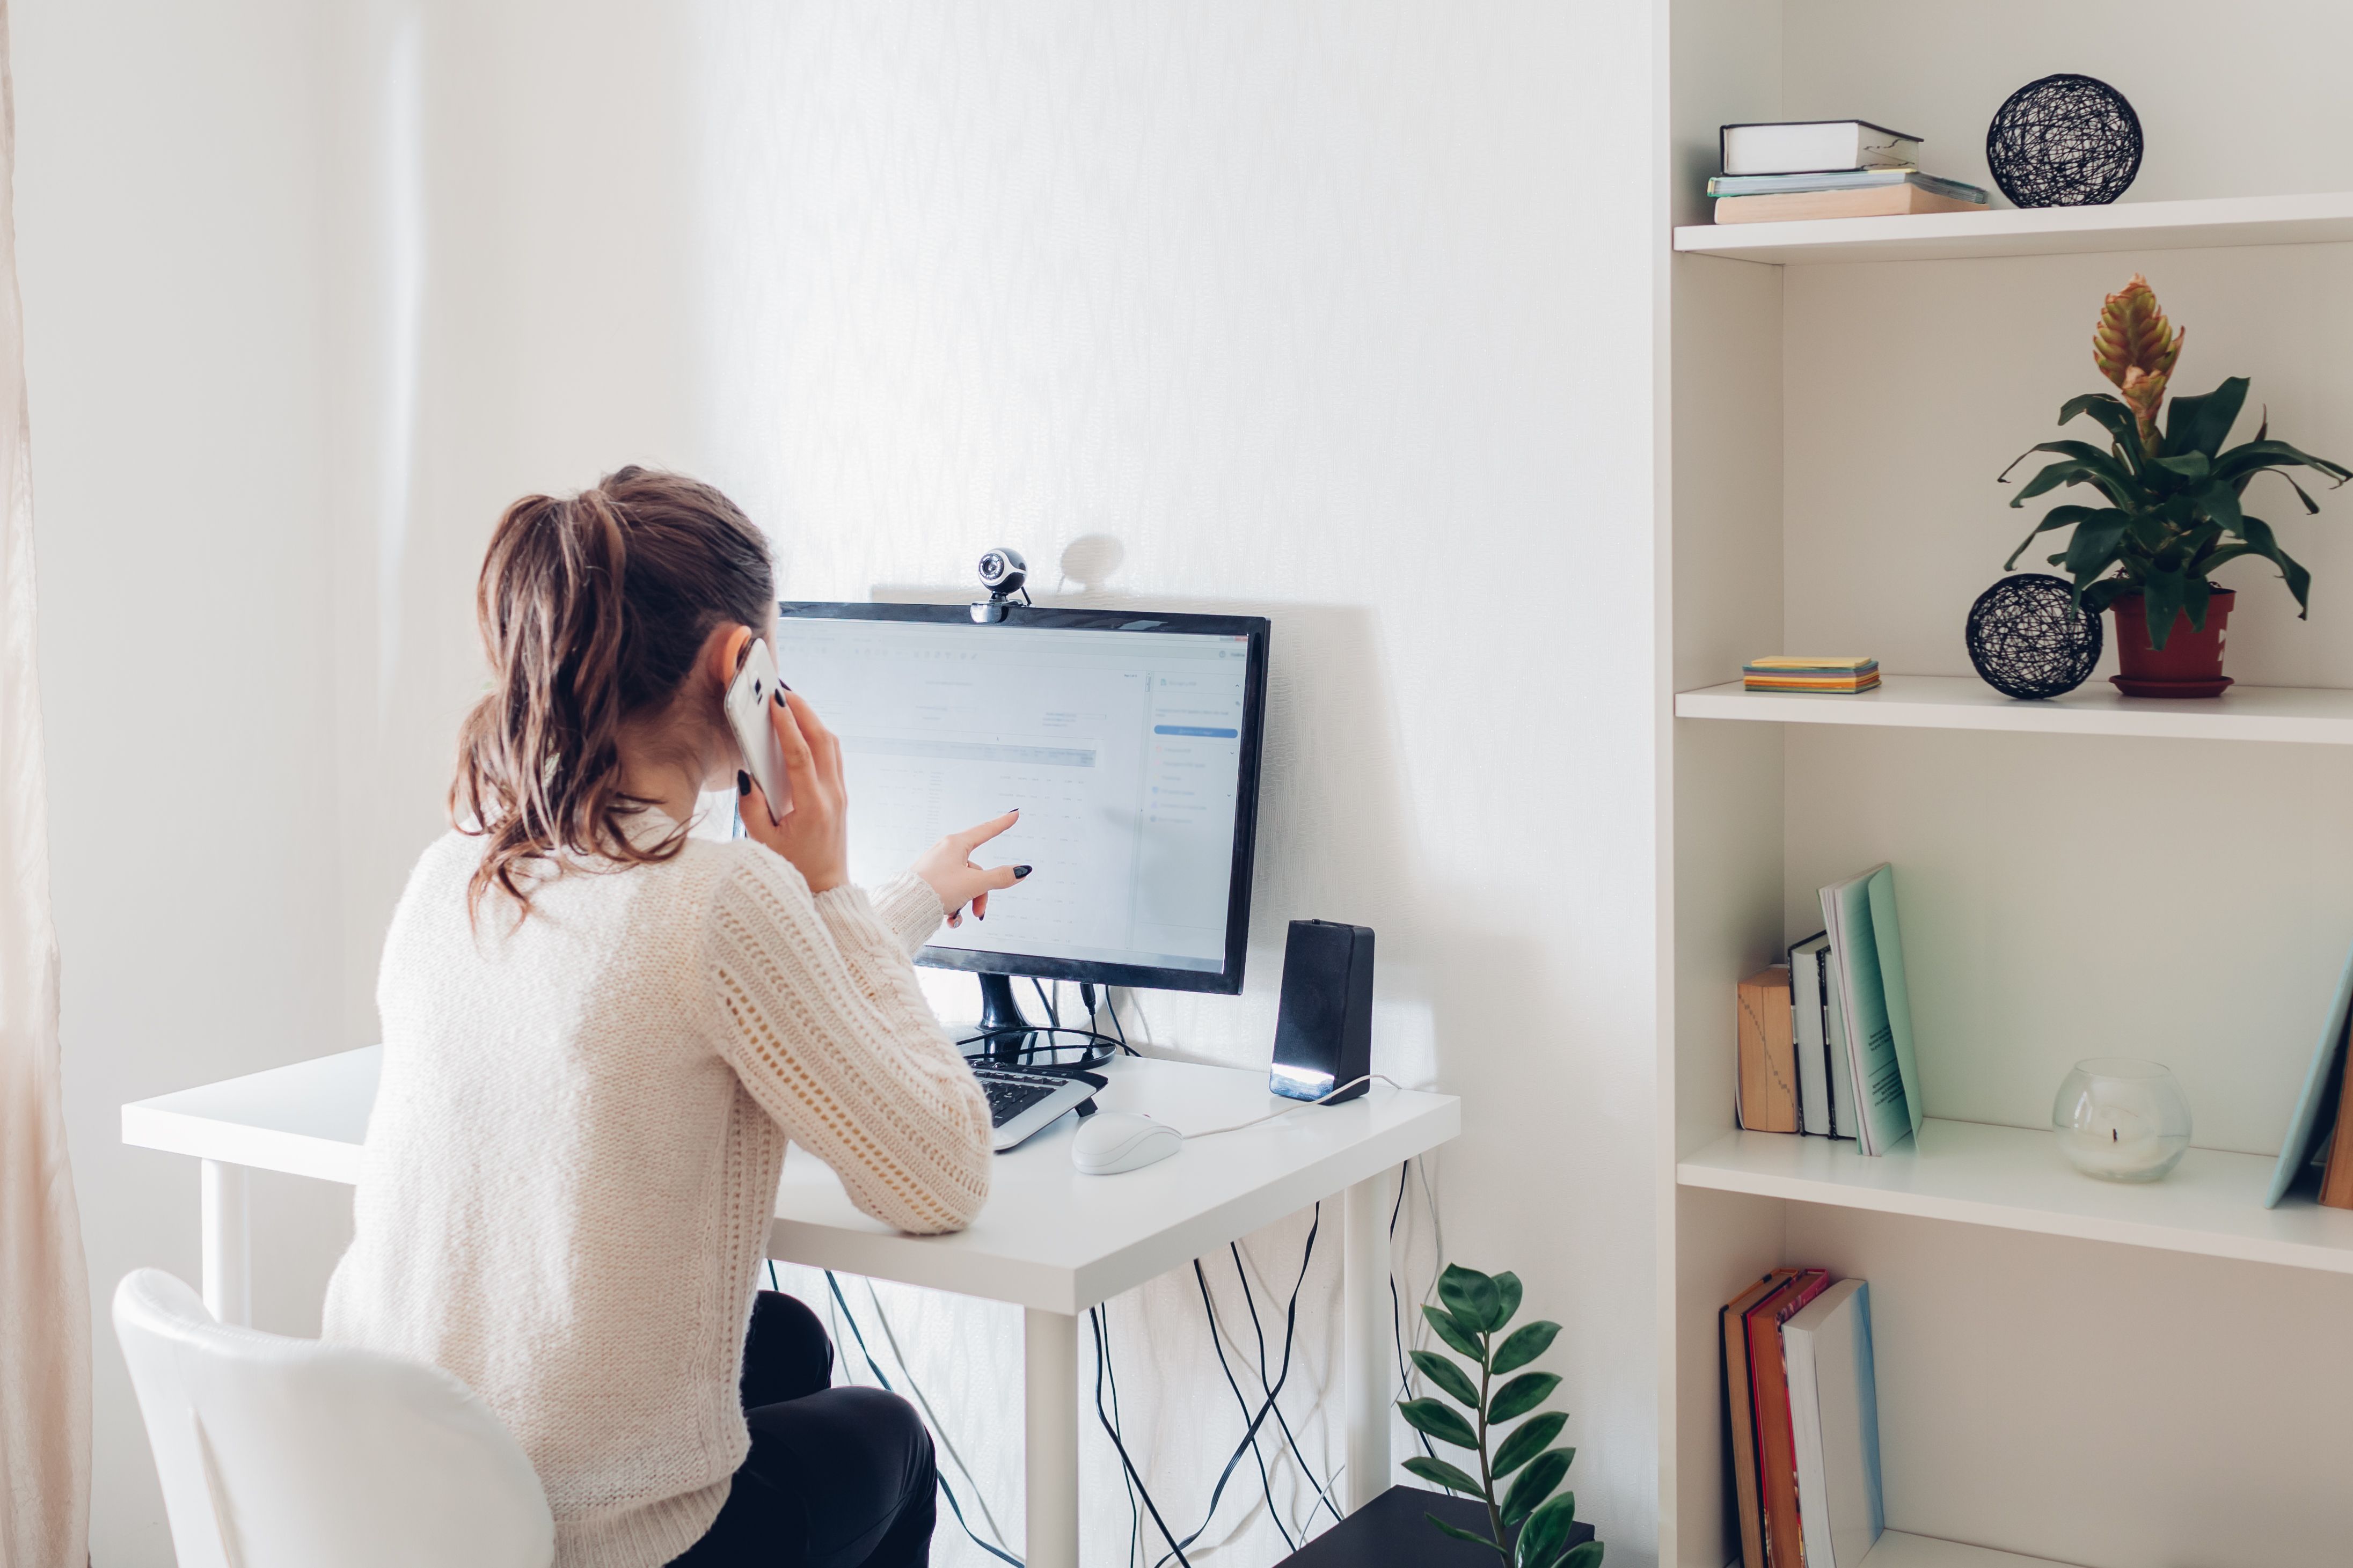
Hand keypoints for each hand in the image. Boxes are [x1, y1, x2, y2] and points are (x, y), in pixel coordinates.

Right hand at [740, 690, 847, 893]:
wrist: (826, 889)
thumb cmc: (792, 868)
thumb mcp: (763, 842)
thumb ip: (751, 807)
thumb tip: (746, 775)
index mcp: (813, 806)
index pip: (801, 754)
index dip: (787, 725)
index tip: (776, 701)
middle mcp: (832, 796)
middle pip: (823, 740)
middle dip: (804, 711)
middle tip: (782, 691)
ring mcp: (840, 794)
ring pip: (831, 745)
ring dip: (813, 720)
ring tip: (791, 703)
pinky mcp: (840, 795)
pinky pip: (832, 756)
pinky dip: (818, 736)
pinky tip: (802, 728)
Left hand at [913, 811, 1030, 927]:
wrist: (906, 907)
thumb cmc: (936, 889)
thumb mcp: (974, 884)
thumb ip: (1000, 877)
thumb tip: (1021, 871)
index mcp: (956, 845)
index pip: (986, 831)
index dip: (1002, 823)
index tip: (1014, 814)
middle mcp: (946, 853)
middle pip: (977, 871)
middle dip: (981, 894)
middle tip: (979, 912)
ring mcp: (938, 867)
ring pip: (965, 885)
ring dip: (967, 903)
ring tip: (957, 917)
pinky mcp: (930, 881)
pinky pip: (951, 892)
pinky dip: (954, 907)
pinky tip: (949, 919)